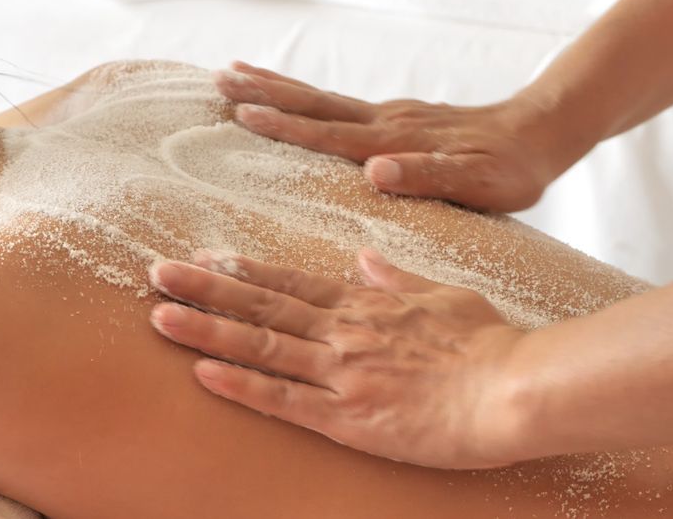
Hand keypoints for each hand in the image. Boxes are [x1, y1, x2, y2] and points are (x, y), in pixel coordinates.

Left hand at [149, 249, 527, 468]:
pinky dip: (241, 385)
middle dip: (205, 287)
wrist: (515, 388)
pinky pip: (285, 400)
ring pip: (261, 346)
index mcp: (364, 304)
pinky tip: (203, 373)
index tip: (204, 256)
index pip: (290, 283)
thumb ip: (397, 279)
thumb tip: (365, 259)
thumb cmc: (488, 343)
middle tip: (157, 272)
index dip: (243, 270)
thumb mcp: (443, 296)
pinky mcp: (349, 416)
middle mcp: (343, 331)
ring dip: (206, 329)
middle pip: (261, 306)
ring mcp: (342, 372)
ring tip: (160, 314)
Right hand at [214, 61, 565, 211]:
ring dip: (278, 87)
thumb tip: (373, 172)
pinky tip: (298, 100)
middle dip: (265, 91)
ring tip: (238, 73)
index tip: (242, 112)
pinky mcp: (396, 118)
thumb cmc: (509, 170)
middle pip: (313, 104)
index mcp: (394, 141)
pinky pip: (339, 105)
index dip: (284, 125)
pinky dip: (307, 98)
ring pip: (322, 99)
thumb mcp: (477, 184)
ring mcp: (389, 116)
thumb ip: (426, 177)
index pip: (327, 133)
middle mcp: (384, 122)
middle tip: (219, 78)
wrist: (540, 133)